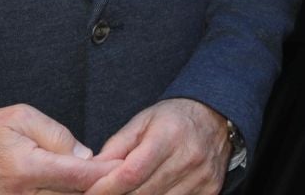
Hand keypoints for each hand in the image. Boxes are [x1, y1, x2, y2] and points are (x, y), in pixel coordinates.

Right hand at [0, 104, 117, 194]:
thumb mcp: (22, 117)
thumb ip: (57, 136)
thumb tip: (86, 157)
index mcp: (26, 168)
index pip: (78, 176)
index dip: (106, 173)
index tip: (126, 167)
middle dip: (97, 189)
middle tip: (122, 178)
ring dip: (79, 194)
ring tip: (100, 184)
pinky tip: (71, 190)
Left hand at [84, 98, 230, 194]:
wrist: (216, 117)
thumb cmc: (174, 118)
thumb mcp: (142, 122)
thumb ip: (116, 148)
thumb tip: (89, 173)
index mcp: (169, 135)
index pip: (131, 173)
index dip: (106, 188)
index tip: (89, 193)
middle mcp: (189, 158)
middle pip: (143, 193)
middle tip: (102, 193)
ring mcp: (202, 178)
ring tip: (127, 190)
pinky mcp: (210, 191)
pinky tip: (150, 191)